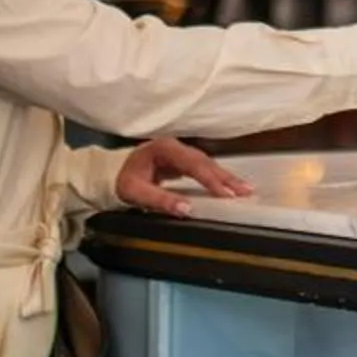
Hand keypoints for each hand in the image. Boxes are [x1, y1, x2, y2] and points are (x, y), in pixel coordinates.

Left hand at [114, 136, 249, 216]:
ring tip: (244, 189)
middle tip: (246, 190)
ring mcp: (179, 151)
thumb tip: (187, 210)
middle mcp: (175, 146)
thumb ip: (160, 200)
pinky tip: (227, 185)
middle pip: (205, 161)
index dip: (210, 180)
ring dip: (225, 177)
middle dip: (225, 177)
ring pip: (206, 163)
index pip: (193, 164)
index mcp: (164, 149)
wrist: (110, 172)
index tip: (226, 194)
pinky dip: (216, 177)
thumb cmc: (122, 180)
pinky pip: (202, 167)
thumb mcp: (135, 193)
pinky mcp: (181, 160)